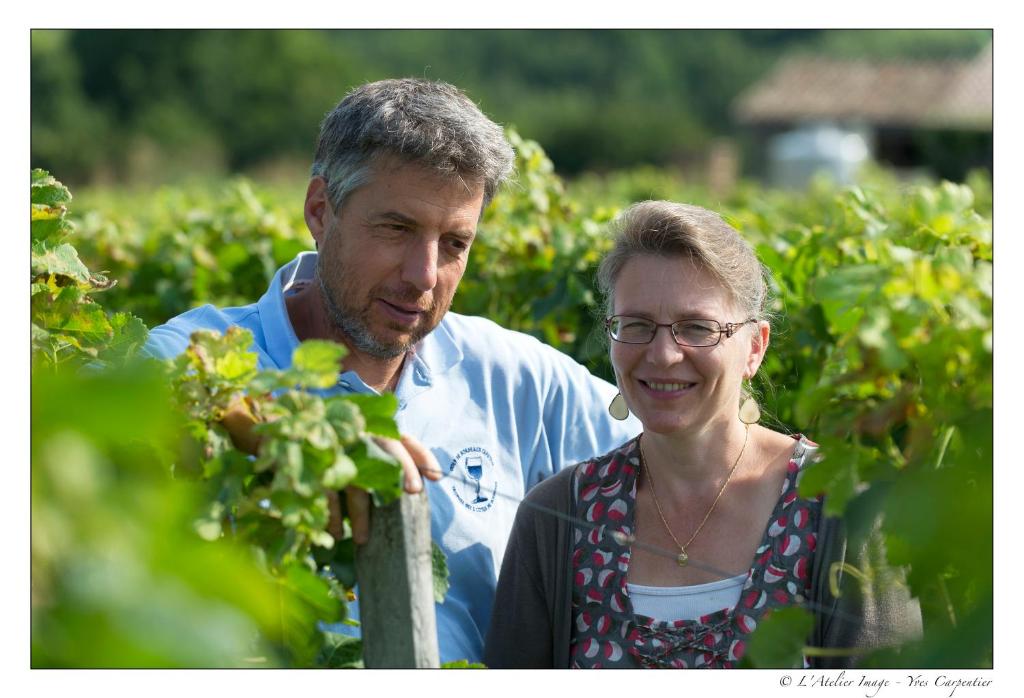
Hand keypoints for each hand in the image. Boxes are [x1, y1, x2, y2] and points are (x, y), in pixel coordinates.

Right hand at [219, 396, 440, 544]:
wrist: (262, 424)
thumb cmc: (311, 438)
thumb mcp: (344, 441)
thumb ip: (371, 455)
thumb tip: (405, 486)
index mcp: (363, 422)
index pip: (399, 435)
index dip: (419, 454)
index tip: (437, 476)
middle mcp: (350, 426)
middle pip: (384, 446)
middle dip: (401, 469)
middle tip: (411, 493)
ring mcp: (329, 440)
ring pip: (354, 475)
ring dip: (359, 512)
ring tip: (360, 538)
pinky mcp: (306, 456)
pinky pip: (325, 489)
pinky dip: (330, 514)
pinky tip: (333, 532)